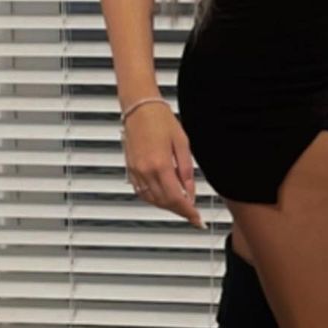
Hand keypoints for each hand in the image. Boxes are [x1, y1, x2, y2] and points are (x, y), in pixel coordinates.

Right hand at [123, 103, 207, 228]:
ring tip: (180, 205)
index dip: (188, 212)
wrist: (140, 108)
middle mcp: (145, 171)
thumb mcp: (182, 144)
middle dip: (179, 211)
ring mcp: (136, 171)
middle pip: (164, 203)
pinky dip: (154, 199)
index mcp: (160, 165)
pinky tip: (164, 196)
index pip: (176, 199)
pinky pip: (142, 193)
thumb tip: (190, 192)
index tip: (197, 219)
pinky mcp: (130, 169)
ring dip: (167, 206)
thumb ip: (186, 171)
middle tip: (192, 213)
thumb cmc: (160, 120)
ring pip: (152, 200)